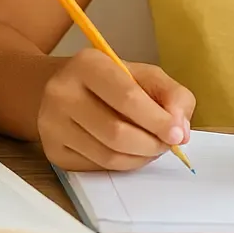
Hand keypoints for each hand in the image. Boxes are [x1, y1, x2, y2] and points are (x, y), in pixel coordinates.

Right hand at [37, 49, 195, 170]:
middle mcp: (62, 93)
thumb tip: (181, 131)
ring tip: (151, 147)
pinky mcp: (53, 151)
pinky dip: (122, 165)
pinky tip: (129, 152)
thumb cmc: (108, 81)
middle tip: (167, 144)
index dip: (157, 120)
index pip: (127, 98)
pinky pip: (97, 168)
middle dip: (151, 144)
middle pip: (117, 133)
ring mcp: (53, 125)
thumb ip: (171, 95)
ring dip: (140, 158)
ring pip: (108, 156)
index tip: (177, 134)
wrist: (58, 88)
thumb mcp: (142, 74)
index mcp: (87, 64)